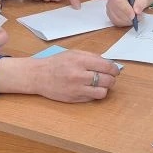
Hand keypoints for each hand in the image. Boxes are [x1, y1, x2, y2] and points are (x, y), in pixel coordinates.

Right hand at [0, 50, 119, 101]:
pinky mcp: (74, 99)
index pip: (107, 66)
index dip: (114, 69)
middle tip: (109, 77)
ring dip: (105, 88)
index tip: (115, 70)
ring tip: (100, 85)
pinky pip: (92, 98)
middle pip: (107, 80)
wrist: (38, 75)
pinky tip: (90, 89)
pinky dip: (95, 94)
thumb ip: (92, 57)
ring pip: (102, 92)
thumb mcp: (73, 53)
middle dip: (111, 79)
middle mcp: (80, 75)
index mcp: (81, 61)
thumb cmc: (56, 63)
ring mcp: (77, 89)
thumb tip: (108, 63)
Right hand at [106, 0, 152, 26]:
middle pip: (116, 10)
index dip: (126, 10)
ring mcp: (110, 7)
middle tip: (138, 18)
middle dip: (128, 17)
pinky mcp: (111, 14)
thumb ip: (141, 2)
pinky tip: (130, 20)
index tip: (134, 16)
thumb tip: (137, 11)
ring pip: (115, 18)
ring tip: (136, 18)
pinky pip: (115, 22)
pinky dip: (124, 23)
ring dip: (127, 21)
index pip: (119, 1)